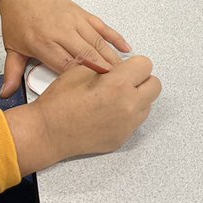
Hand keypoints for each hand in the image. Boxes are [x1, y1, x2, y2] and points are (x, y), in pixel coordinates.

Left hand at [0, 0, 129, 96]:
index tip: (94, 90)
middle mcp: (61, 31)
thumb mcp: (12, 47)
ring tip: (125, 73)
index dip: (81, 78)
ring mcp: (74, 21)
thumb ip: (12, 72)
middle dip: (103, 71)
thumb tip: (7, 93)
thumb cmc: (19, 19)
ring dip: (112, 57)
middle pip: (86, 54)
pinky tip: (126, 48)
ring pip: (97, 42)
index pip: (65, 64)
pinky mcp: (83, 14)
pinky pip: (103, 27)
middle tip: (117, 86)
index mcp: (43, 42)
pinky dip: (115, 37)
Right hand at [4, 56, 161, 173]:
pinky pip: (136, 121)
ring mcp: (128, 125)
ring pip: (148, 104)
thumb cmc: (60, 102)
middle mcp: (129, 106)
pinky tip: (108, 113)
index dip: (133, 64)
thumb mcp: (82, 70)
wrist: (48, 132)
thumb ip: (107, 66)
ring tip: (114, 98)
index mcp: (119, 85)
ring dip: (137, 97)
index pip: (145, 65)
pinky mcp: (123, 138)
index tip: (124, 68)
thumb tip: (121, 67)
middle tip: (123, 81)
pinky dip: (128, 114)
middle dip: (141, 79)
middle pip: (155, 85)